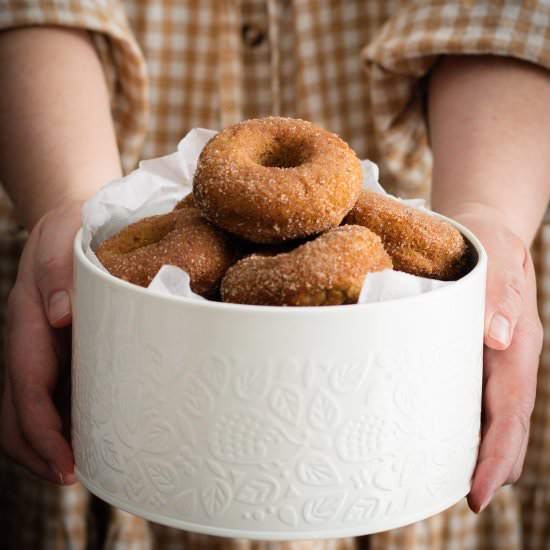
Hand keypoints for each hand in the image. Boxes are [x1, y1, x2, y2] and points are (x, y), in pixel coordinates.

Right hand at [0, 200, 82, 483]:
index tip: (66, 463)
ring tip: (86, 465)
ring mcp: (40, 352)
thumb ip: (57, 275)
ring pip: (30, 411)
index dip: (43, 432)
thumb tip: (63, 315)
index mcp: (27, 325)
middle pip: (18, 414)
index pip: (28, 390)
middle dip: (41, 452)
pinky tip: (90, 432)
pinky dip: (63, 422)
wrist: (65, 224)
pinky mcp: (56, 352)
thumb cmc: (68, 234)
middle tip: (77, 476)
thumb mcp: (61, 243)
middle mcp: (28, 345)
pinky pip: (50, 395)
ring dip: (49, 444)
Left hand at [452, 205, 542, 512]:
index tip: (480, 493)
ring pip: (490, 412)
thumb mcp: (495, 258)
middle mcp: (506, 358)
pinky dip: (464, 419)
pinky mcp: (472, 351)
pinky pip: (473, 392)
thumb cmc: (488, 243)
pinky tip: (442, 433)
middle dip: (491, 464)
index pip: (511, 409)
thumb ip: (498, 294)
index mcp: (517, 343)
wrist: (485, 229)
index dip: (498, 453)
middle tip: (466, 501)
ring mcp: (491, 358)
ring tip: (450, 481)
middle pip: (505, 422)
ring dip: (477, 448)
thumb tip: (494, 337)